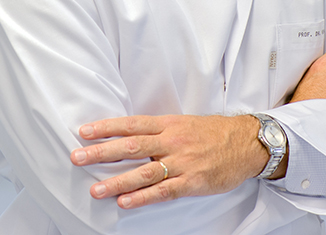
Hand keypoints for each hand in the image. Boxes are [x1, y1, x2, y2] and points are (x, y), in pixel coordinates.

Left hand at [70, 114, 266, 209]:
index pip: (131, 124)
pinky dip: (143, 197)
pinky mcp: (193, 181)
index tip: (83, 131)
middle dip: (102, 152)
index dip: (106, 127)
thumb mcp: (185, 123)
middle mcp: (172, 141)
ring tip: (96, 189)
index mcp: (169, 124)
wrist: (247, 142)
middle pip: (131, 146)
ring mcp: (183, 162)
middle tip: (78, 156)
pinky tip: (126, 202)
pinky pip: (164, 191)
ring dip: (118, 181)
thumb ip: (159, 131)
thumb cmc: (213, 133)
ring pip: (144, 171)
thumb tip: (129, 136)